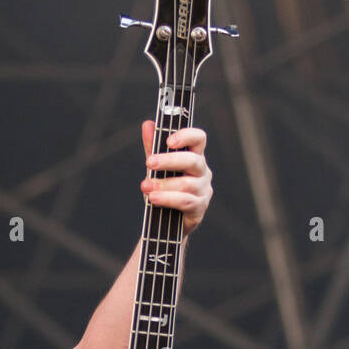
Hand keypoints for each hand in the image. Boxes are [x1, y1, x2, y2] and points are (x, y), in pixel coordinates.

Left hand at [139, 121, 212, 235]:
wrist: (165, 223)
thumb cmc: (165, 190)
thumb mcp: (156, 168)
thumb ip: (152, 147)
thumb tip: (147, 125)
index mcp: (195, 156)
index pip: (199, 139)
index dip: (186, 136)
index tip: (169, 141)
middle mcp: (202, 172)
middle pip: (192, 160)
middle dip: (169, 160)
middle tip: (149, 163)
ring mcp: (203, 190)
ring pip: (186, 183)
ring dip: (163, 184)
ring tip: (145, 186)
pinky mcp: (199, 208)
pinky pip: (185, 201)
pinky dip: (167, 199)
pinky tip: (153, 198)